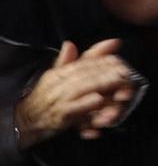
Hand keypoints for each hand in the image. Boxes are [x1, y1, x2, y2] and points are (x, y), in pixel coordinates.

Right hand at [12, 40, 136, 147]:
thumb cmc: (43, 100)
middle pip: (84, 74)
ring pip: (81, 88)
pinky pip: (73, 109)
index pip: (81, 63)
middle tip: (125, 70)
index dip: (101, 60)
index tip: (119, 59)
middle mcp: (57, 84)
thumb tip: (70, 43)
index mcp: (57, 74)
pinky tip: (99, 99)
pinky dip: (86, 103)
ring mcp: (58, 100)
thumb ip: (67, 62)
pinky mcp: (59, 116)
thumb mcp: (54, 79)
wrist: (24, 122)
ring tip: (118, 79)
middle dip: (106, 70)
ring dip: (101, 83)